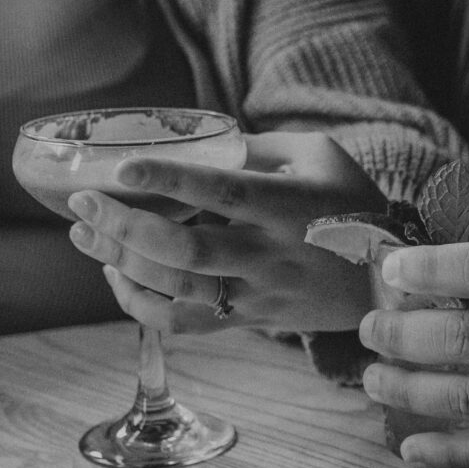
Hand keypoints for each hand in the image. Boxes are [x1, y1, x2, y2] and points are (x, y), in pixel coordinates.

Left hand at [67, 132, 384, 332]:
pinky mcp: (252, 319)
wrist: (386, 280)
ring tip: (85, 233)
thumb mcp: (323, 157)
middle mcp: (271, 255)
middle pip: (186, 251)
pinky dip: (141, 306)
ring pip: (178, 289)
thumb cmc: (353, 205)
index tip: (123, 168)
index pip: (224, 192)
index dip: (170, 181)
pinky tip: (119, 277)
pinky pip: (186, 324)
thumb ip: (261, 147)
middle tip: (82, 201)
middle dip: (125, 227)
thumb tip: (200, 143)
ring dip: (121, 262)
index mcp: (289, 207)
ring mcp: (260, 294)